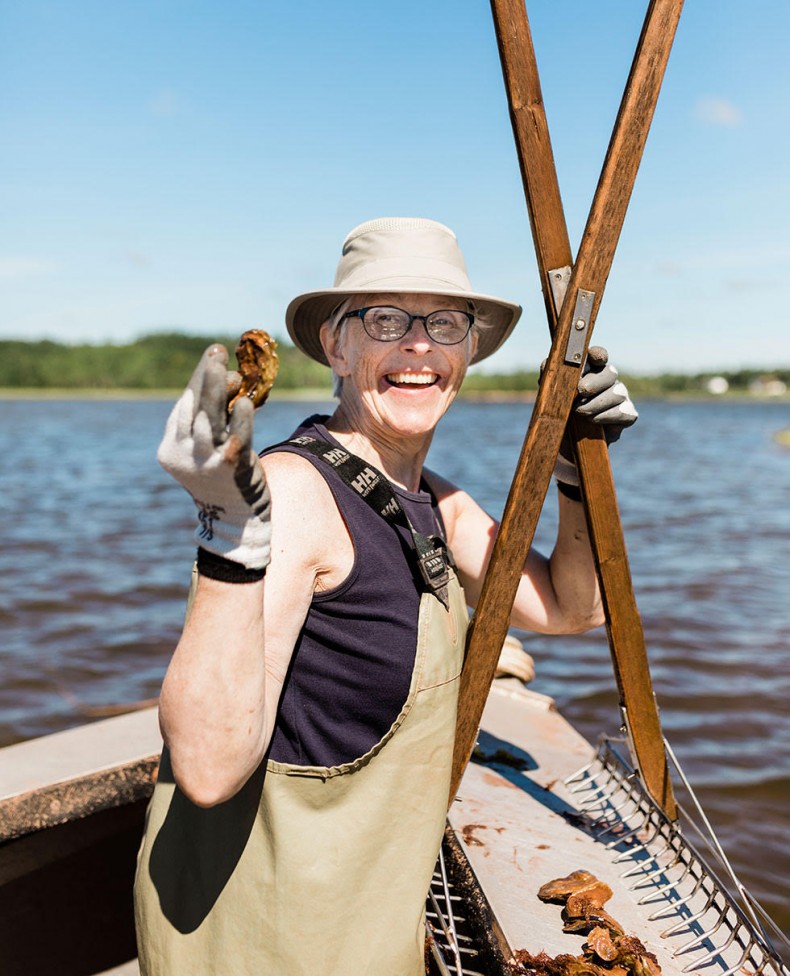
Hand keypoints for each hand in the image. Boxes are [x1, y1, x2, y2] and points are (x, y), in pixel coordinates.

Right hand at [157, 344, 271, 569]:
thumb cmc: (224, 479)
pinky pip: (235, 438)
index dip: (197, 378)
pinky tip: (246, 402)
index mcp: (170, 448)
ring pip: (210, 419)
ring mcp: (204, 462)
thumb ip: (212, 420)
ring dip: (219, 391)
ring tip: (229, 370)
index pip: (184, 405)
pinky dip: (240, 419)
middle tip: (216, 352)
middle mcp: (182, 454)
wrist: (237, 521)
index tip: (212, 355)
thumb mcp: (209, 448)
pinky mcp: (229, 469)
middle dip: (205, 377)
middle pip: (194, 408)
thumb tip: (227, 379)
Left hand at [553, 346, 637, 486]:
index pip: (599, 355)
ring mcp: (620, 396)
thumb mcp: (550, 393)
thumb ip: (549, 375)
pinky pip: (624, 412)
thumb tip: (548, 363)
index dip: (598, 355)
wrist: (567, 442)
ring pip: (618, 392)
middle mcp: (608, 379)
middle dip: (595, 382)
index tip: (593, 358)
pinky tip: (593, 421)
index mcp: (590, 369)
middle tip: (580, 391)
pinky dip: (607, 416)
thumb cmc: (559, 412)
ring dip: (596, 403)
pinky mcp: (628, 414)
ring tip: (580, 413)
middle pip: (610, 372)